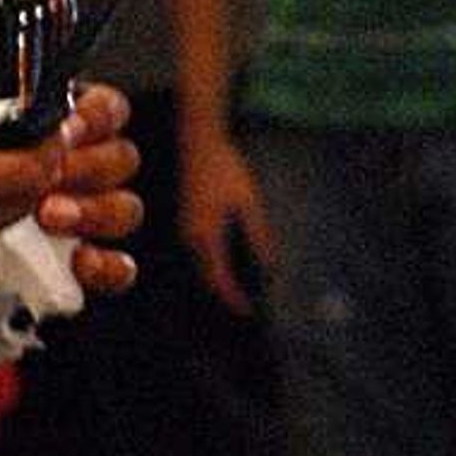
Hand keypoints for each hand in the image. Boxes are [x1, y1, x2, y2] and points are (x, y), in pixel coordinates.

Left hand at [35, 80, 144, 297]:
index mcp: (66, 127)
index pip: (109, 110)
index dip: (97, 116)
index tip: (66, 127)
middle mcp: (86, 169)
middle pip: (120, 159)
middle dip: (86, 166)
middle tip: (50, 174)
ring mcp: (90, 217)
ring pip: (125, 208)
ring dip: (93, 211)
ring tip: (49, 215)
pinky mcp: (86, 262)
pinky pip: (120, 266)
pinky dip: (105, 265)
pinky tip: (77, 261)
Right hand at [179, 124, 272, 315]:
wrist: (199, 143)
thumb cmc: (226, 169)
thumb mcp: (249, 202)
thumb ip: (258, 236)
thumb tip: (269, 266)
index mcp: (206, 235)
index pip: (219, 279)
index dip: (235, 298)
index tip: (250, 312)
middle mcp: (191, 237)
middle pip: (209, 277)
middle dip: (228, 293)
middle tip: (250, 307)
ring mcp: (187, 229)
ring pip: (203, 266)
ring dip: (221, 280)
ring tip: (244, 289)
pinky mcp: (189, 221)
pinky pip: (201, 253)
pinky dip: (216, 265)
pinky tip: (232, 263)